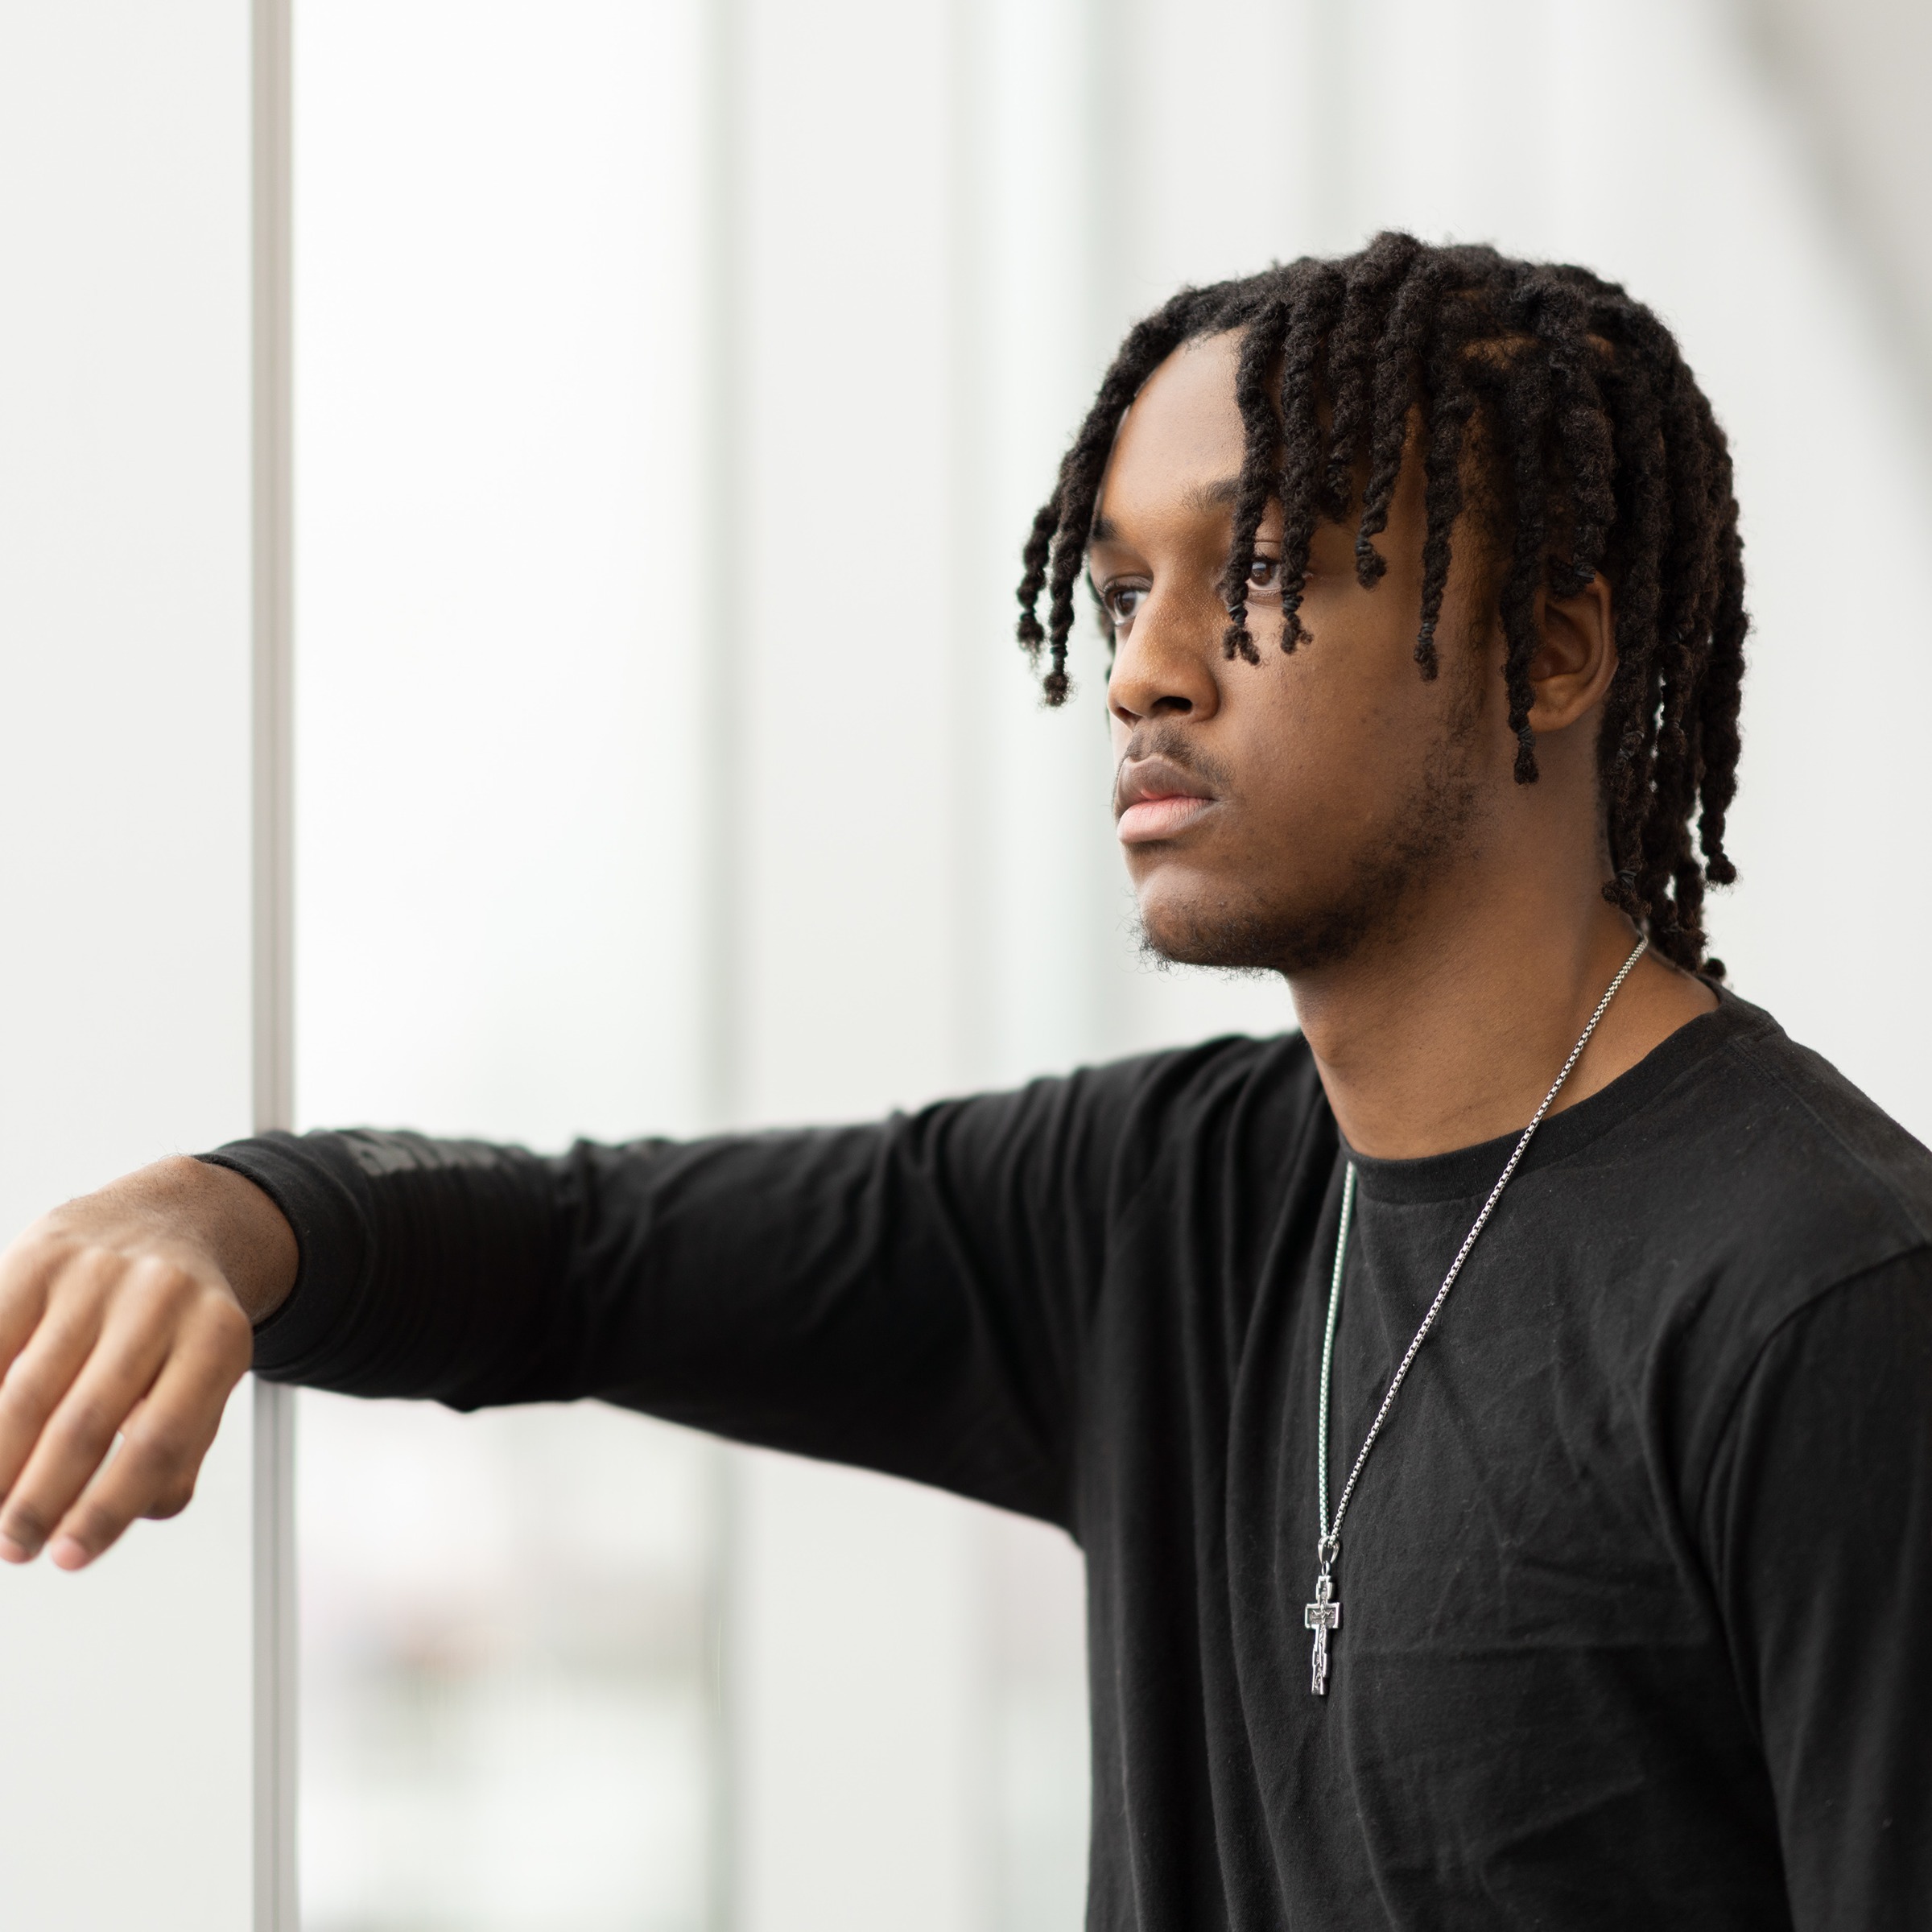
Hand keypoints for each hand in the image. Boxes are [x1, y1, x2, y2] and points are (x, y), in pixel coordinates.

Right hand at [0, 1158, 297, 1569]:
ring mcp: (97, 1276)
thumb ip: (181, 1446)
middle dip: (40, 1499)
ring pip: (26, 1391)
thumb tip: (130, 1512)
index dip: (109, 1508)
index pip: (161, 1441)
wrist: (168, 1218)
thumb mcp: (209, 1375)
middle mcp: (161, 1299)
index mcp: (217, 1337)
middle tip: (16, 1546)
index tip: (70, 1557)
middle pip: (86, 1421)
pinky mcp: (39, 1257)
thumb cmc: (182, 1319)